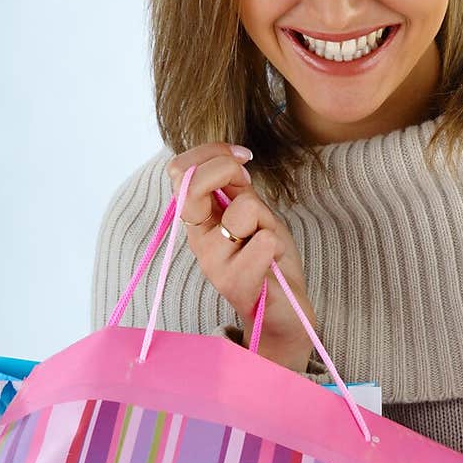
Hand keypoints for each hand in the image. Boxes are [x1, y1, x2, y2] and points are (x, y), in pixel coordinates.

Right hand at [167, 143, 316, 372]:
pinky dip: (276, 245)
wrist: (282, 310)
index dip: (210, 152)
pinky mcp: (236, 283)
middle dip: (225, 169)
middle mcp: (198, 241)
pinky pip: (264, 241)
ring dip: (265, 220)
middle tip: (248, 182)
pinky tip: (272, 263)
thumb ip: (237, 188)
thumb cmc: (268, 261)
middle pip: (190, 186)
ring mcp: (213, 263)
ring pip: (243, 210)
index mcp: (199, 221)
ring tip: (265, 242)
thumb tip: (231, 157)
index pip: (180, 172)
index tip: (242, 156)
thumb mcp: (254, 214)